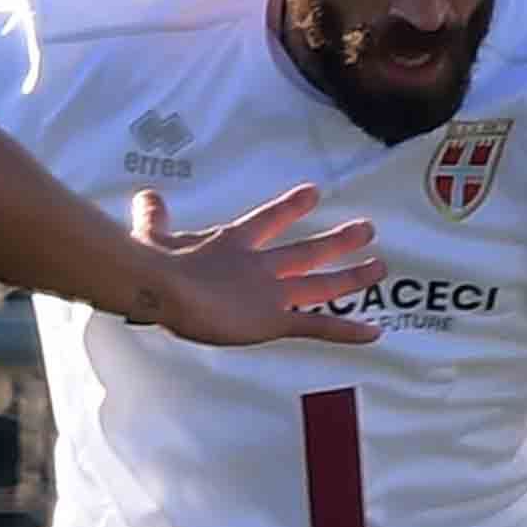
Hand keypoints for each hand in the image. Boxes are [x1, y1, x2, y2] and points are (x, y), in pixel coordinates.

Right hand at [128, 184, 384, 347]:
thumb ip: (154, 217)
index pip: (268, 220)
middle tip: (368, 229)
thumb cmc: (154, 263)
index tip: (313, 193)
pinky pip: (317, 326)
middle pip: (308, 250)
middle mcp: (260, 265)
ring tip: (381, 267)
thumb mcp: (153, 236)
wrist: (164, 284)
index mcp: (233, 243)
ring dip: (353, 276)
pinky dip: (346, 330)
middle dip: (339, 240)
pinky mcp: (273, 319)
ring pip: (322, 284)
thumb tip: (145, 195)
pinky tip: (375, 333)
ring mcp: (271, 292)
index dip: (291, 206)